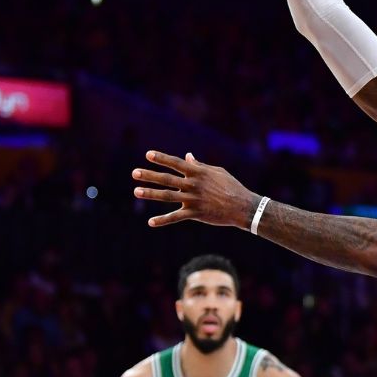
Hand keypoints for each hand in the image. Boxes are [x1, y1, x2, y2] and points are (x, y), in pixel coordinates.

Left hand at [132, 150, 255, 228]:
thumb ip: (200, 165)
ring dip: (151, 194)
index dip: (162, 158)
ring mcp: (193, 199)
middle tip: (134, 173)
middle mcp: (193, 185)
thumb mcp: (217, 172)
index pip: (176, 163)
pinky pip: (176, 217)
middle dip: (150, 175)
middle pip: (167, 179)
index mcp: (198, 173)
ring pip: (168, 196)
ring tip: (136, 191)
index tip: (148, 154)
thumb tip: (187, 156)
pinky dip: (163, 220)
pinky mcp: (195, 214)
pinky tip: (151, 222)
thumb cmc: (231, 186)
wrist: (242, 206)